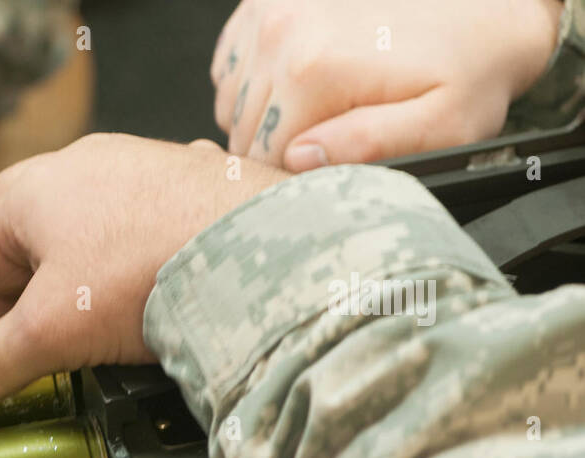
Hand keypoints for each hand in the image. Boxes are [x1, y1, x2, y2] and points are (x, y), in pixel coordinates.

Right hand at [0, 134, 287, 413]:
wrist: (263, 252)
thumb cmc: (151, 270)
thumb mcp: (48, 333)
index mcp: (27, 189)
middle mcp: (80, 165)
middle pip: (27, 245)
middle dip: (30, 299)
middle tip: (44, 346)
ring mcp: (139, 168)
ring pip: (88, 237)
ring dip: (84, 283)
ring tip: (105, 328)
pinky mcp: (191, 183)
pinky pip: (144, 230)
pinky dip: (138, 266)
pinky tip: (156, 300)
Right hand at [211, 0, 562, 170]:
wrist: (488, 4)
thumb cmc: (469, 70)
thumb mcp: (442, 124)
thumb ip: (369, 145)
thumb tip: (300, 159)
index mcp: (314, 70)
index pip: (262, 159)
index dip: (291, 178)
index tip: (330, 171)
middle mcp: (281, 34)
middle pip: (244, 131)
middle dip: (278, 147)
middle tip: (333, 142)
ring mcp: (269, 12)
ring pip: (232, 102)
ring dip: (264, 118)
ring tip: (318, 114)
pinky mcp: (266, 2)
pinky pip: (230, 67)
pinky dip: (254, 84)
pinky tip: (297, 86)